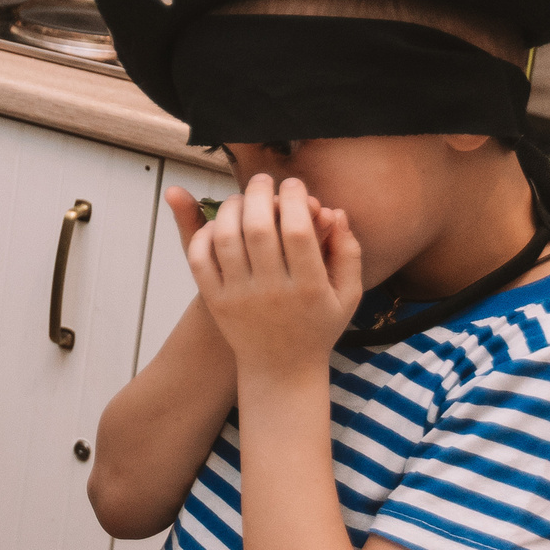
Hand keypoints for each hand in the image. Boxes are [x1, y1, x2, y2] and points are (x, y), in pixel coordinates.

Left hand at [170, 172, 361, 379]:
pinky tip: (219, 223)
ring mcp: (240, 296)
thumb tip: (337, 211)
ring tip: (241, 198)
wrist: (280, 370)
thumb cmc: (318, 326)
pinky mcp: (216, 301)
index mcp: (310, 288)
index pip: (299, 231)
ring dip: (231, 208)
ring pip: (226, 238)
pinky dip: (205, 234)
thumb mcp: (348, 295)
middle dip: (260, 194)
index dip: (295, 200)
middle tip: (263, 179)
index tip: (295, 184)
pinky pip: (200, 258)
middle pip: (259, 228)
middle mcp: (273, 291)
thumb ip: (348, 252)